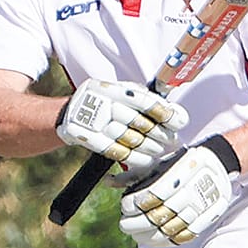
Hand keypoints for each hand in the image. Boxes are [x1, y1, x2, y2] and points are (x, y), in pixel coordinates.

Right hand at [56, 79, 186, 174]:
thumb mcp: (122, 91)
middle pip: (141, 123)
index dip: (166, 114)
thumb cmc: (106, 102)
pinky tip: (146, 159)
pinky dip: (136, 158)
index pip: (146, 101)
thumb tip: (175, 113)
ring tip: (159, 149)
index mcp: (113, 89)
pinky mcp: (89, 139)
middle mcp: (104, 103)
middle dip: (161, 134)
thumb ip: (146, 98)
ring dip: (151, 148)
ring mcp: (95, 122)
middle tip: (170, 140)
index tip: (178, 122)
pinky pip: (118, 152)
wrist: (68, 113)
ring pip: (132, 140)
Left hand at [120, 136, 239, 246]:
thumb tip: (107, 182)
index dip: (133, 206)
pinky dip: (168, 241)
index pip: (150, 197)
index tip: (125, 207)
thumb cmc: (181, 164)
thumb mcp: (158, 164)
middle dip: (136, 224)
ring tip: (137, 235)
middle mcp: (191, 191)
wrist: (218, 163)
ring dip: (149, 236)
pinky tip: (155, 240)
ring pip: (170, 229)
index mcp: (178, 174)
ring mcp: (201, 207)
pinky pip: (186, 236)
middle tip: (125, 225)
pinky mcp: (208, 218)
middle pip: (157, 216)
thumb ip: (133, 175)